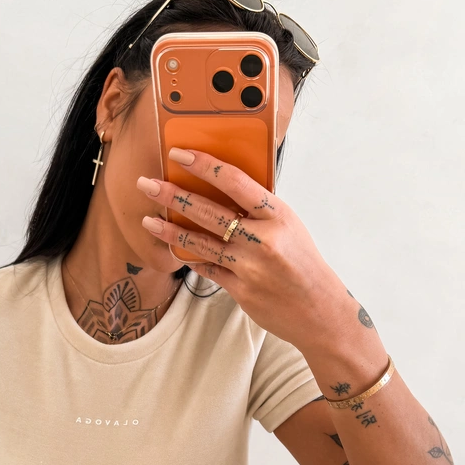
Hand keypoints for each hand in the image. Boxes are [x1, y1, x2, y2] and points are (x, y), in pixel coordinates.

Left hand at [138, 147, 346, 347]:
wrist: (319, 309)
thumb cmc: (303, 263)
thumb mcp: (289, 225)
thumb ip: (259, 209)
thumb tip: (223, 187)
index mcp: (277, 215)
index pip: (235, 181)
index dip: (204, 165)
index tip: (180, 154)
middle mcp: (262, 239)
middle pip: (208, 212)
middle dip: (172, 195)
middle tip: (146, 184)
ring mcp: (249, 267)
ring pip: (199, 243)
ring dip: (169, 230)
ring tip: (147, 220)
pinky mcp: (239, 290)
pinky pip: (207, 268)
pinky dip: (190, 257)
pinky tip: (173, 248)